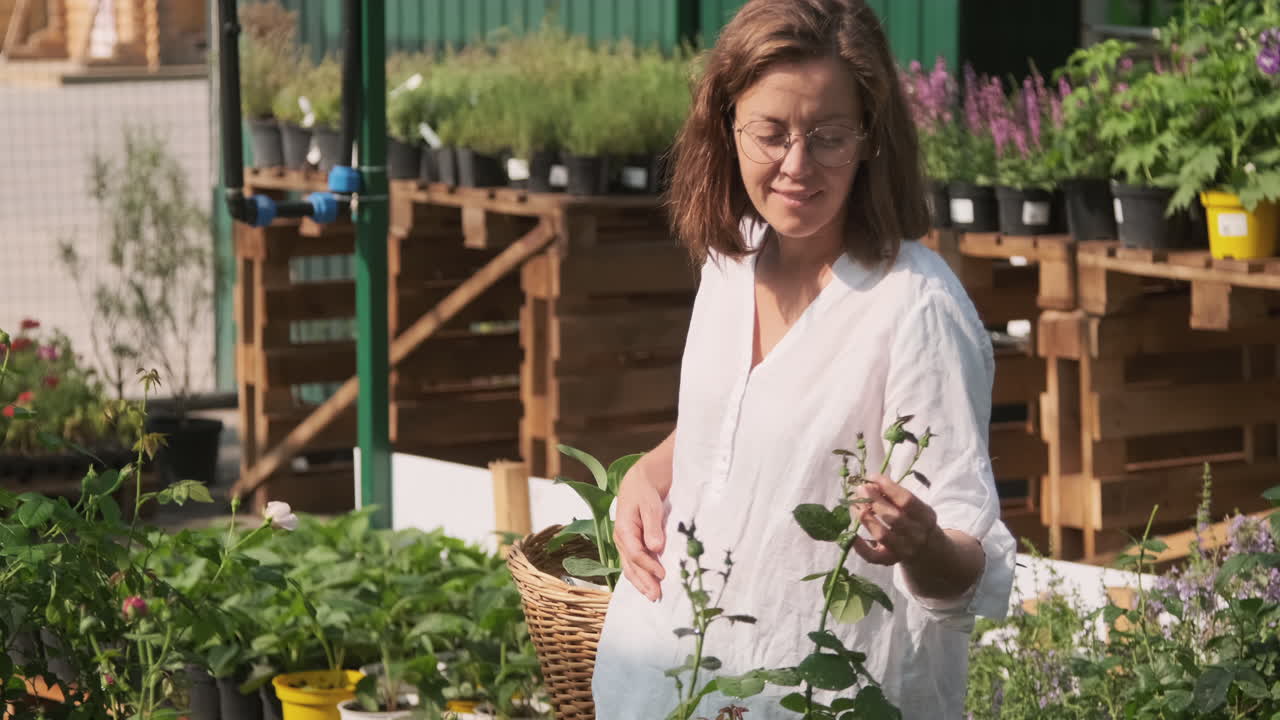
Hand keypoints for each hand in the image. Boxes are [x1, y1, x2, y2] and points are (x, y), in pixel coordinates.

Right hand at [613, 461, 667, 601]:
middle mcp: (621, 538)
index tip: (663, 575)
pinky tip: (647, 584)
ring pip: (630, 567)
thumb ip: (653, 526)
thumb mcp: (650, 504)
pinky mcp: (632, 543)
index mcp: (623, 529)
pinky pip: (633, 563)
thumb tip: (656, 548)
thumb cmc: (645, 491)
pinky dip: (640, 575)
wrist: (639, 481)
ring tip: (652, 595)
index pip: (636, 553)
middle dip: (643, 582)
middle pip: (631, 565)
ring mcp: (625, 542)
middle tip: (656, 596)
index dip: (649, 566)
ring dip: (641, 582)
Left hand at [851, 475, 941, 565]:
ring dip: (865, 517)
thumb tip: (871, 481)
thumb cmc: (914, 520)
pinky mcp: (889, 561)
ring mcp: (903, 550)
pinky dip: (859, 546)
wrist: (926, 550)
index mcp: (926, 518)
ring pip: (882, 535)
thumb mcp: (914, 506)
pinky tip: (851, 534)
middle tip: (860, 489)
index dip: (888, 487)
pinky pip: (872, 556)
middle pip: (894, 518)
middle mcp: (916, 536)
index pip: (907, 501)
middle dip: (874, 500)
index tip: (872, 477)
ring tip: (854, 503)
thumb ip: (895, 495)